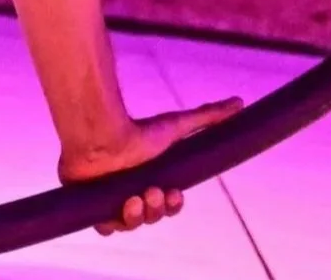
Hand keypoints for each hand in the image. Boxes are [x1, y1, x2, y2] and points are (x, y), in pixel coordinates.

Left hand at [58, 97, 243, 234]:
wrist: (99, 133)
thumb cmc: (137, 130)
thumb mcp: (177, 125)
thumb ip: (207, 117)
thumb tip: (239, 102)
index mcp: (150, 179)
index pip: (168, 203)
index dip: (173, 205)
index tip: (175, 194)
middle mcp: (131, 190)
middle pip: (151, 216)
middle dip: (157, 208)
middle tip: (154, 191)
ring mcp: (110, 200)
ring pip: (131, 223)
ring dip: (138, 215)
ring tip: (135, 198)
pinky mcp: (91, 205)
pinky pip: (105, 227)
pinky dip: (113, 222)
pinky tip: (118, 207)